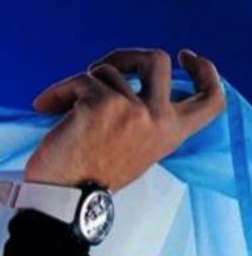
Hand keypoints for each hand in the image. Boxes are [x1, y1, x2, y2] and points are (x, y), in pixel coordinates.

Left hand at [25, 47, 224, 192]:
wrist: (65, 200)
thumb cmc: (90, 177)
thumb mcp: (134, 149)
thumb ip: (144, 120)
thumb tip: (125, 82)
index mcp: (171, 132)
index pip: (211, 99)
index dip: (205, 71)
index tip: (186, 57)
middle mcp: (158, 118)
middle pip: (157, 60)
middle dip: (124, 56)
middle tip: (97, 68)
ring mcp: (132, 108)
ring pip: (105, 71)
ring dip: (78, 87)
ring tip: (63, 111)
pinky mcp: (101, 103)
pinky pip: (78, 81)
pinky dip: (57, 93)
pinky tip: (44, 108)